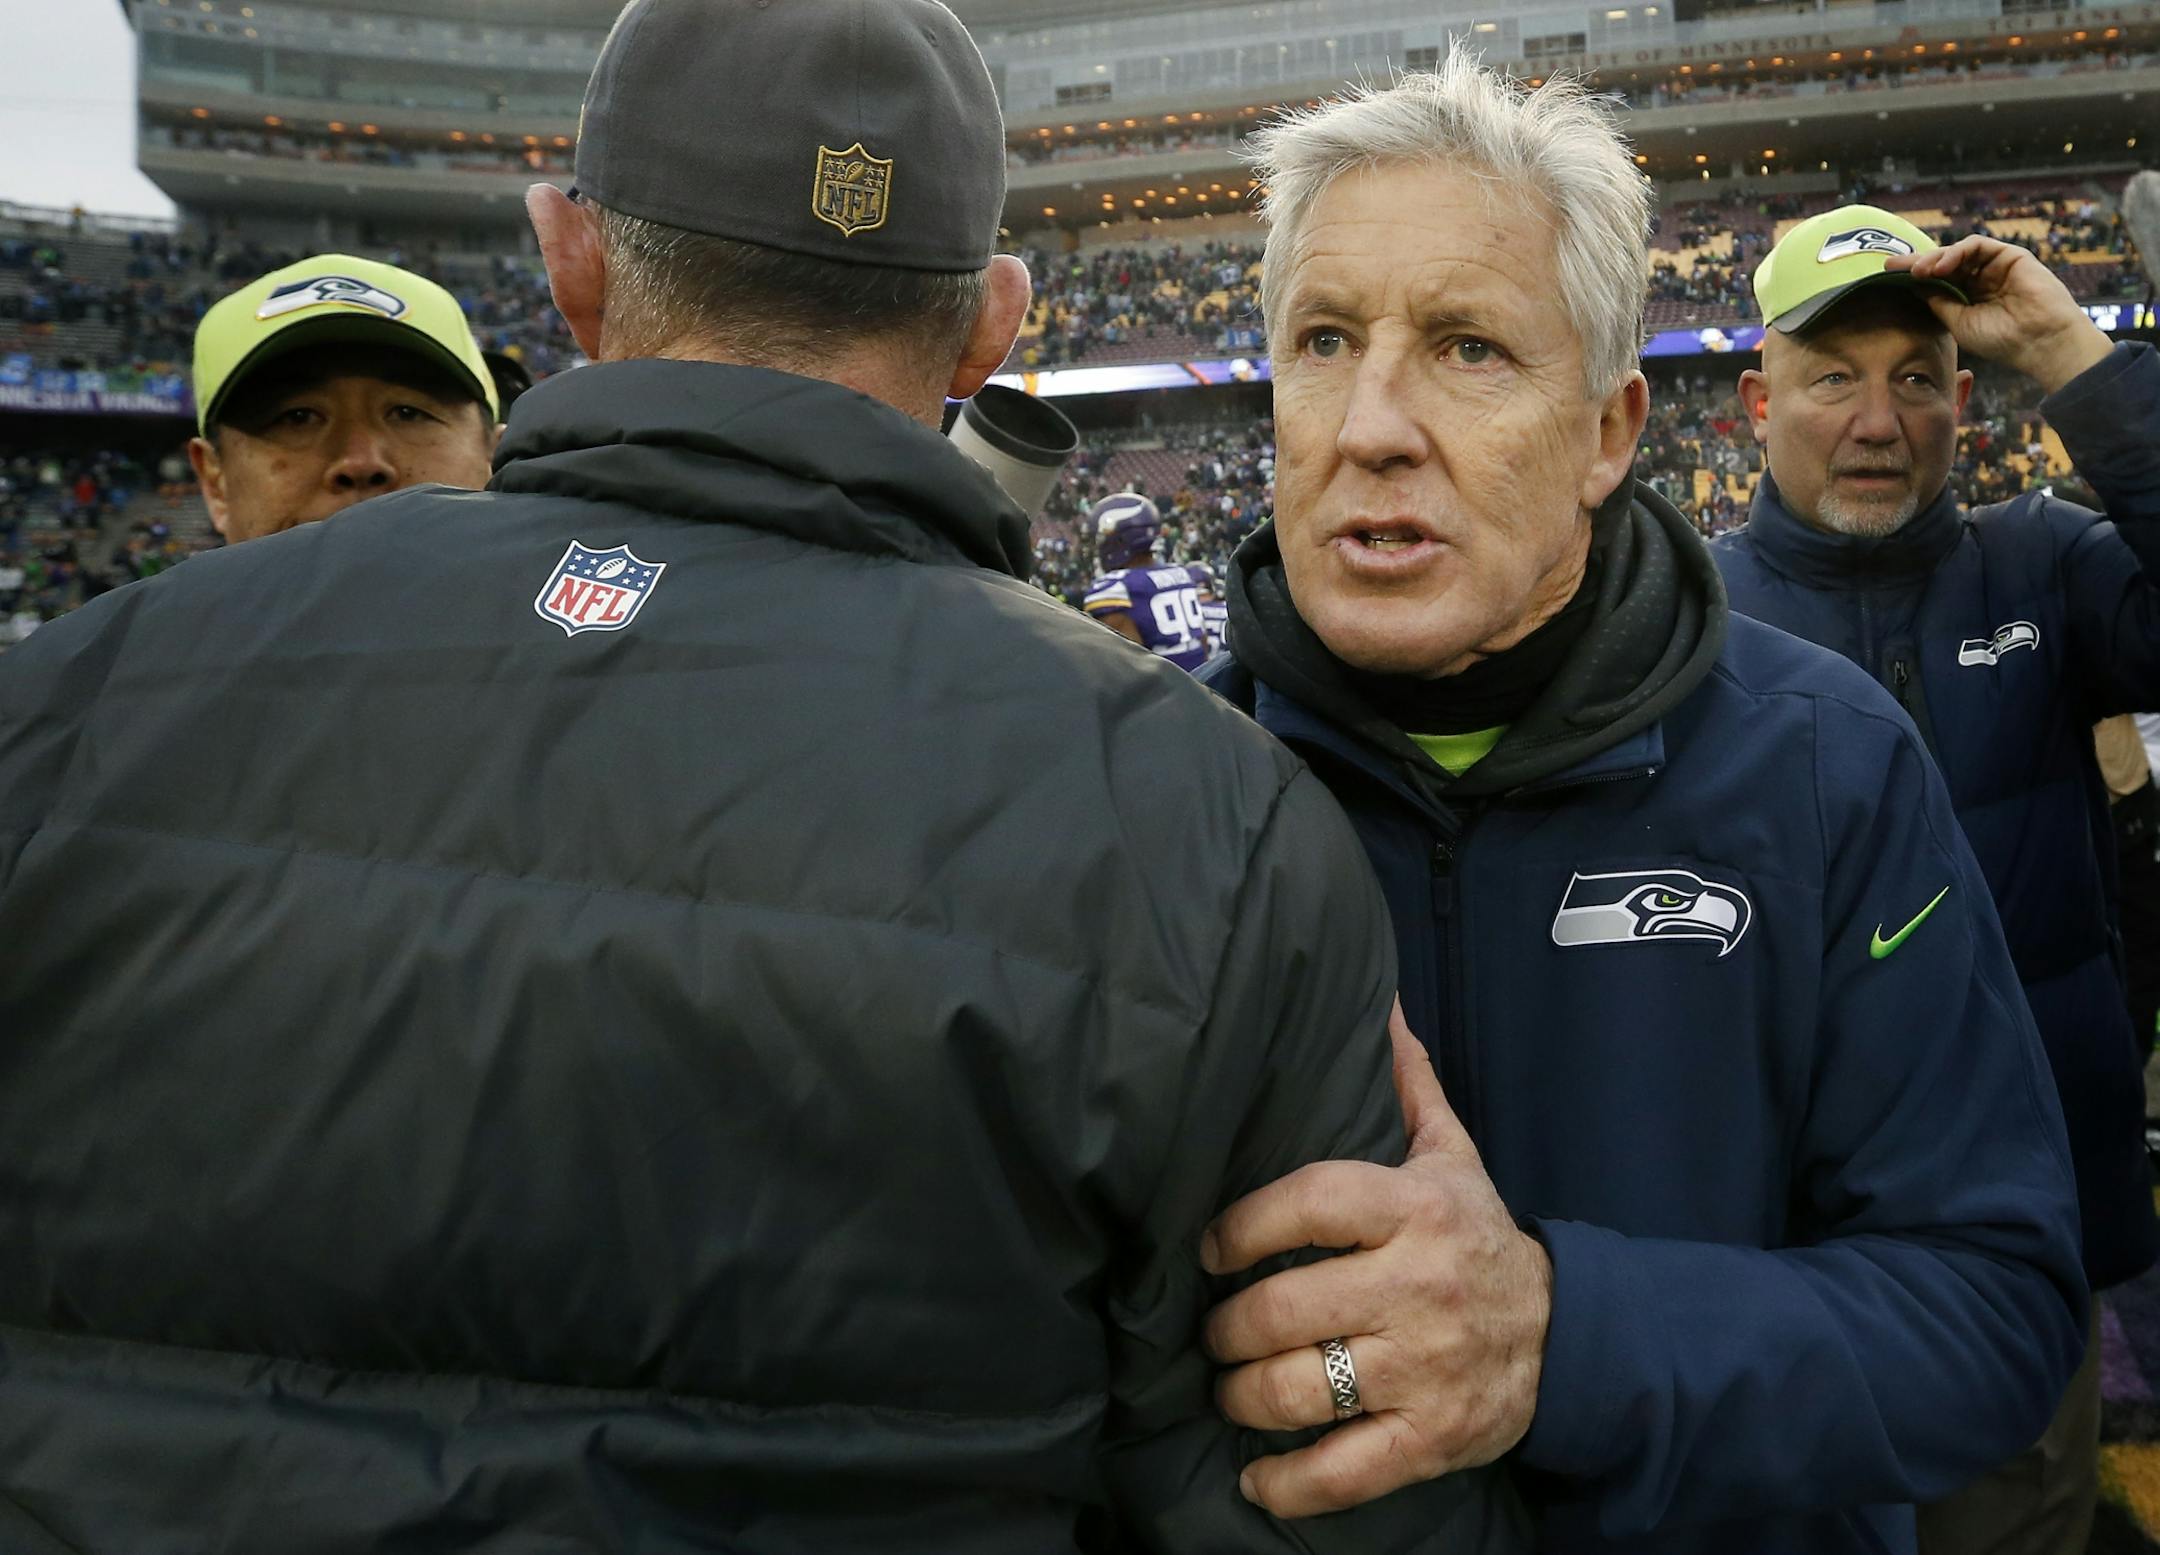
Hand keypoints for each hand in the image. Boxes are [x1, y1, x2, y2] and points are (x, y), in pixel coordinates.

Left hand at [1199, 1001, 1551, 1517]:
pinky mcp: (1432, 1438)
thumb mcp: (1456, 1156)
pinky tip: (1254, 1474)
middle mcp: (1418, 1287)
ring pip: (1302, 1388)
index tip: (1211, 1247)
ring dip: (1241, 1393)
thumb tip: (1379, 1003)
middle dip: (1227, 1327)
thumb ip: (1409, 1087)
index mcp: (1416, 1209)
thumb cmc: (1483, 1238)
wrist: (1572, 1337)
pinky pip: (1345, 1470)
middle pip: (1286, 1307)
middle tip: (1212, 1329)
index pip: (1309, 1202)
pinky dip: (1288, 1481)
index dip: (1243, 1226)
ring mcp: (1425, 1369)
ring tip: (1227, 1384)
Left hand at [1885, 234, 2112, 393]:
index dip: (1913, 277)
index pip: (1936, 281)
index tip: (1887, 276)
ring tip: (1918, 270)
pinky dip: (1956, 252)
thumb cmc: (2001, 339)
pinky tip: (1941, 267)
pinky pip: (1977, 246)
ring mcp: (1995, 266)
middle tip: (1892, 265)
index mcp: (1968, 298)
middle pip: (1943, 264)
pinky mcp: (2009, 255)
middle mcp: (1980, 279)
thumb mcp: (1958, 321)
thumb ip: (1938, 301)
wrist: (2039, 341)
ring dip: (1934, 258)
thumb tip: (1913, 285)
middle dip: (1917, 263)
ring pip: (1958, 253)